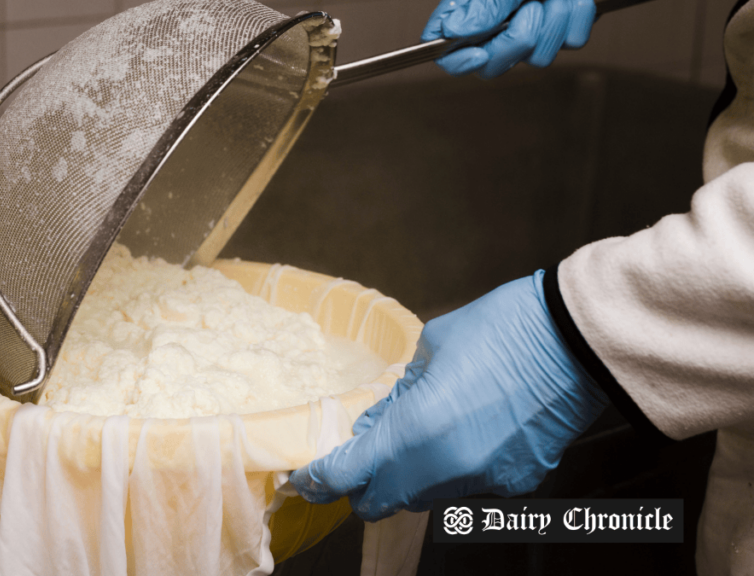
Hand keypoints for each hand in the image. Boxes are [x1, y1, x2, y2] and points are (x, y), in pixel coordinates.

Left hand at [289, 270, 607, 520]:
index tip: (307, 476)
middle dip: (362, 483)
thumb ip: (398, 396)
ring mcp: (482, 481)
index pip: (349, 475)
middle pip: (381, 501)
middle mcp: (445, 468)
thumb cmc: (505, 330)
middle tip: (359, 454)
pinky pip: (463, 488)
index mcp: (417, 430)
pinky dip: (449, 471)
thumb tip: (375, 424)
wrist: (580, 340)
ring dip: (407, 477)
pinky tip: (462, 435)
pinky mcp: (513, 484)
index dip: (320, 479)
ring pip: (422, 498)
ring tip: (416, 435)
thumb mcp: (432, 349)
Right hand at [423, 0, 595, 77]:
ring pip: (538, 58)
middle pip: (492, 67)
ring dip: (552, 23)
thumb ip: (482, 6)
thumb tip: (452, 31)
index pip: (446, 52)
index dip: (458, 61)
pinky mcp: (563, 29)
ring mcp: (531, 30)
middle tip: (530, 8)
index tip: (479, 55)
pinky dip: (576, 17)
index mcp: (470, 10)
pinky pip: (571, 42)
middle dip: (517, 41)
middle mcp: (497, 26)